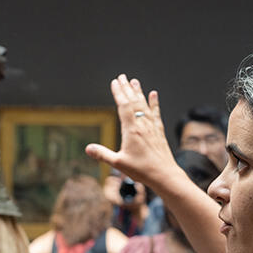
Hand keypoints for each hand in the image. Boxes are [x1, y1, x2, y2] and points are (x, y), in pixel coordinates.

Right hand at [86, 75, 177, 191]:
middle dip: (127, 88)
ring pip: (144, 105)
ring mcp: (152, 127)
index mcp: (132, 130)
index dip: (118, 93)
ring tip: (135, 81)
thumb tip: (88, 148)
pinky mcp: (159, 132)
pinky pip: (156, 113)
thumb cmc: (142, 170)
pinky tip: (154, 94)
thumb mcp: (118, 163)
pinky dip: (154, 103)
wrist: (165, 175)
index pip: (123, 106)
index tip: (114, 82)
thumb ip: (102, 154)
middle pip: (134, 102)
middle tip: (122, 76)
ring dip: (139, 92)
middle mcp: (143, 125)